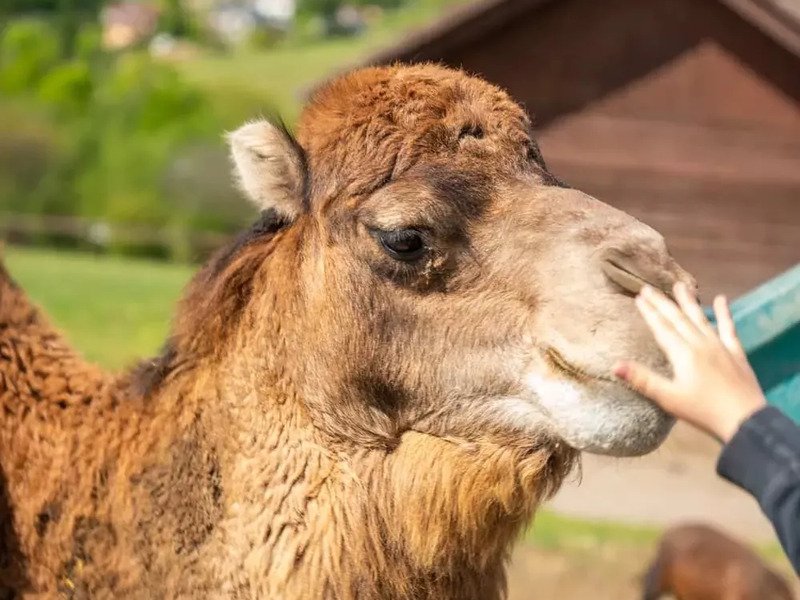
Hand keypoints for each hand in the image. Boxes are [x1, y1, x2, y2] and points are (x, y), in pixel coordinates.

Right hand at [614, 282, 765, 442]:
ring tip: (680, 285)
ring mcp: (719, 347)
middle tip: (649, 288)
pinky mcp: (735, 353)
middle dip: (662, 302)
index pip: (662, 327)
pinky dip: (724, 313)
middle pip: (678, 319)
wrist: (745, 420)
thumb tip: (615, 365)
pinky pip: (728, 328)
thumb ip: (642, 379)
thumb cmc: (703, 411)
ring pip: (700, 318)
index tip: (639, 297)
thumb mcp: (668, 398)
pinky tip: (722, 300)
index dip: (649, 312)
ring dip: (688, 302)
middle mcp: (700, 344)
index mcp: (683, 354)